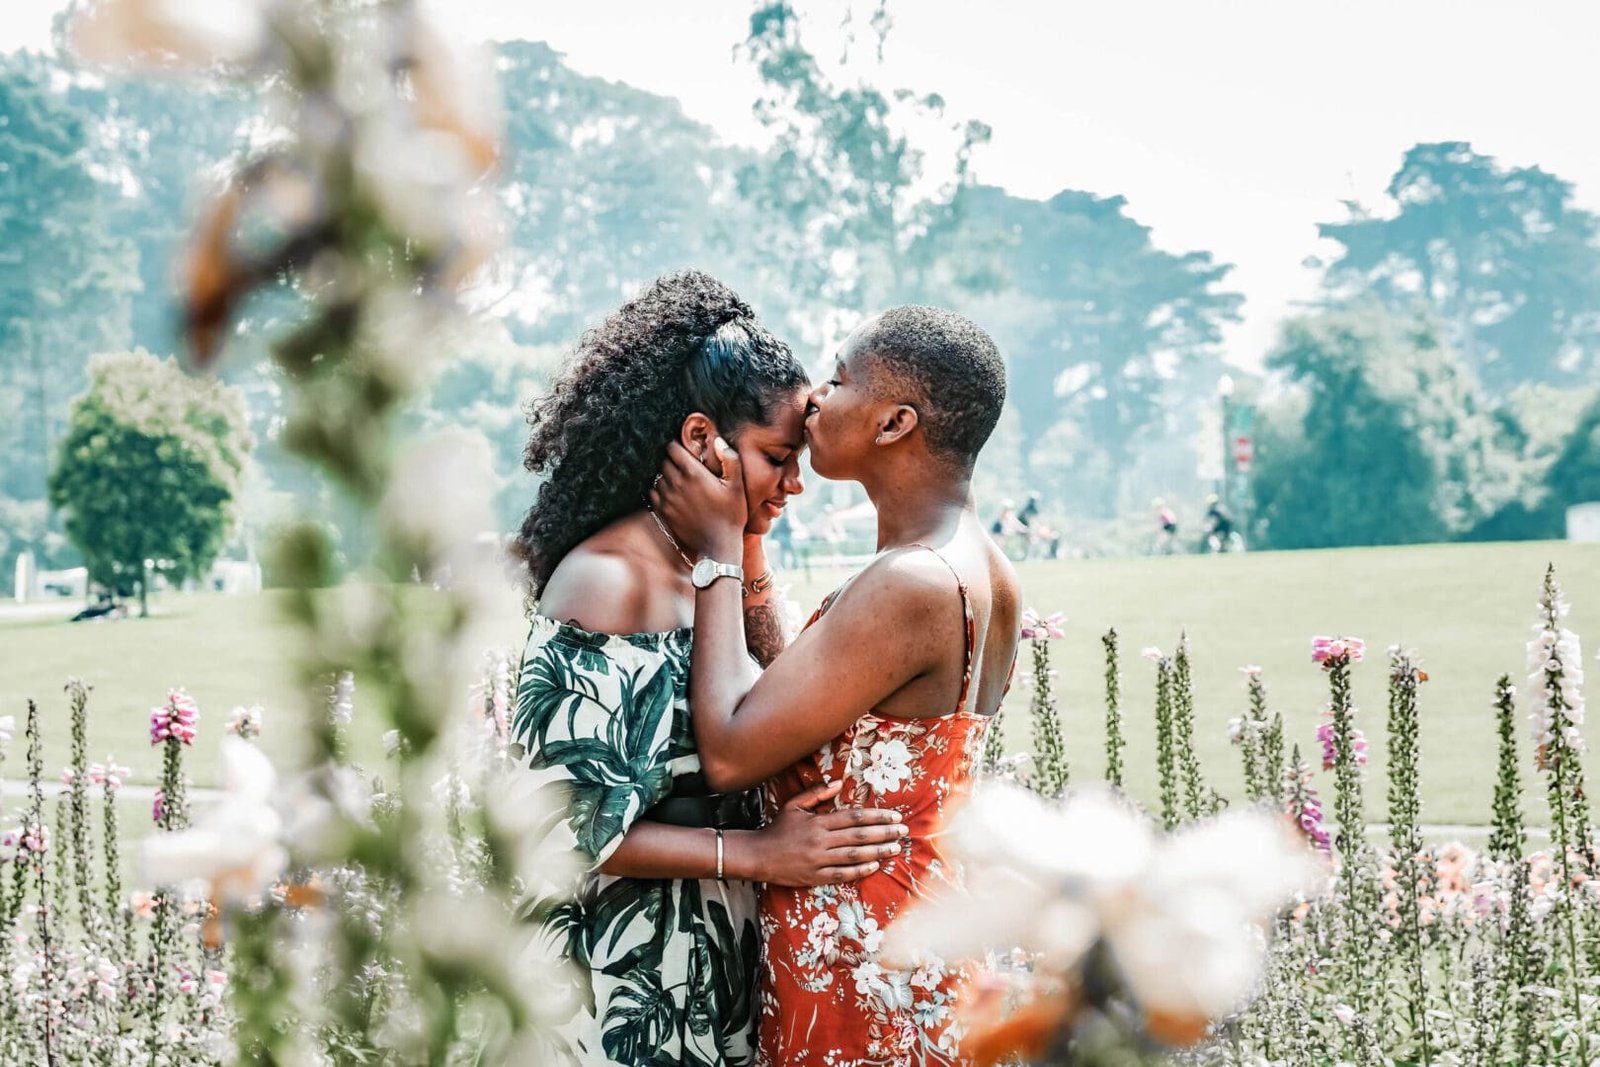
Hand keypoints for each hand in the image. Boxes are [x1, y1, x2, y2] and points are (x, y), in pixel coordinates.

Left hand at [652, 437, 745, 560]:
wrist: (718, 546)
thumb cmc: (731, 515)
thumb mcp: (737, 486)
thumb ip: (730, 459)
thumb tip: (718, 441)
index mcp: (693, 473)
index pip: (672, 448)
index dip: (679, 446)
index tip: (686, 451)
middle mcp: (676, 483)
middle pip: (664, 461)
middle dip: (672, 460)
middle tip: (684, 466)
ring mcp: (667, 499)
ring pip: (658, 477)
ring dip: (666, 475)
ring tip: (679, 481)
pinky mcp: (663, 512)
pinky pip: (653, 493)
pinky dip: (660, 490)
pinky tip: (673, 494)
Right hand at [743, 779, 906, 887]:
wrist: (758, 855)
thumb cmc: (778, 828)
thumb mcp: (794, 805)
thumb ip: (817, 793)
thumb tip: (840, 783)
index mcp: (818, 822)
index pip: (854, 817)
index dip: (876, 816)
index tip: (894, 816)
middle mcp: (821, 840)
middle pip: (859, 836)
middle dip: (884, 833)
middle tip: (903, 830)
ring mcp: (818, 860)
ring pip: (854, 856)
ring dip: (878, 851)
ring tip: (895, 848)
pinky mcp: (815, 877)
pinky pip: (842, 874)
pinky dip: (860, 870)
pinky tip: (875, 866)